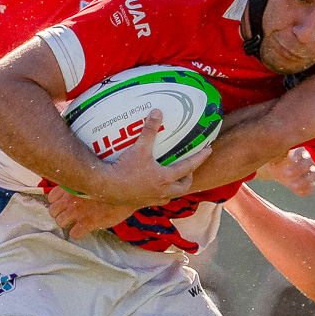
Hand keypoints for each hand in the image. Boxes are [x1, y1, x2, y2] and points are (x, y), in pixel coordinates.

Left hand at [46, 186, 135, 240]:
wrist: (125, 188)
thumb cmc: (111, 180)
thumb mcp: (91, 174)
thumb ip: (80, 181)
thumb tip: (77, 181)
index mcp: (69, 186)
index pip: (51, 197)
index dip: (57, 201)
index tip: (64, 202)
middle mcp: (70, 199)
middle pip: (53, 211)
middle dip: (60, 213)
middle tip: (70, 213)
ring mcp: (77, 212)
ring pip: (60, 222)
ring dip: (67, 223)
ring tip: (76, 222)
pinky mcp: (87, 223)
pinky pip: (74, 234)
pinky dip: (77, 233)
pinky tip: (84, 230)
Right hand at [86, 109, 211, 206]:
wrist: (105, 187)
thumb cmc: (124, 169)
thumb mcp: (139, 148)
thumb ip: (149, 130)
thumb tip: (157, 112)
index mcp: (165, 178)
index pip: (188, 167)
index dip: (200, 158)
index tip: (208, 150)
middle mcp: (161, 191)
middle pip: (182, 187)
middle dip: (187, 178)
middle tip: (188, 170)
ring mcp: (151, 199)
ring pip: (169, 196)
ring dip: (174, 188)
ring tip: (172, 180)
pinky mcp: (139, 203)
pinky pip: (154, 200)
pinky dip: (157, 194)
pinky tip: (150, 188)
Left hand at [256, 147, 314, 196]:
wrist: (277, 169)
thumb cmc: (277, 159)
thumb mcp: (274, 156)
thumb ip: (276, 153)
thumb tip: (273, 150)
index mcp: (299, 151)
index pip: (301, 151)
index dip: (297, 155)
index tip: (291, 159)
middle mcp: (308, 161)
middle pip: (308, 163)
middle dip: (298, 169)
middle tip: (286, 174)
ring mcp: (311, 172)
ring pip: (313, 176)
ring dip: (303, 182)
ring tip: (291, 186)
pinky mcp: (310, 183)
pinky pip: (312, 188)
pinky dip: (305, 191)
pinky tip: (295, 191)